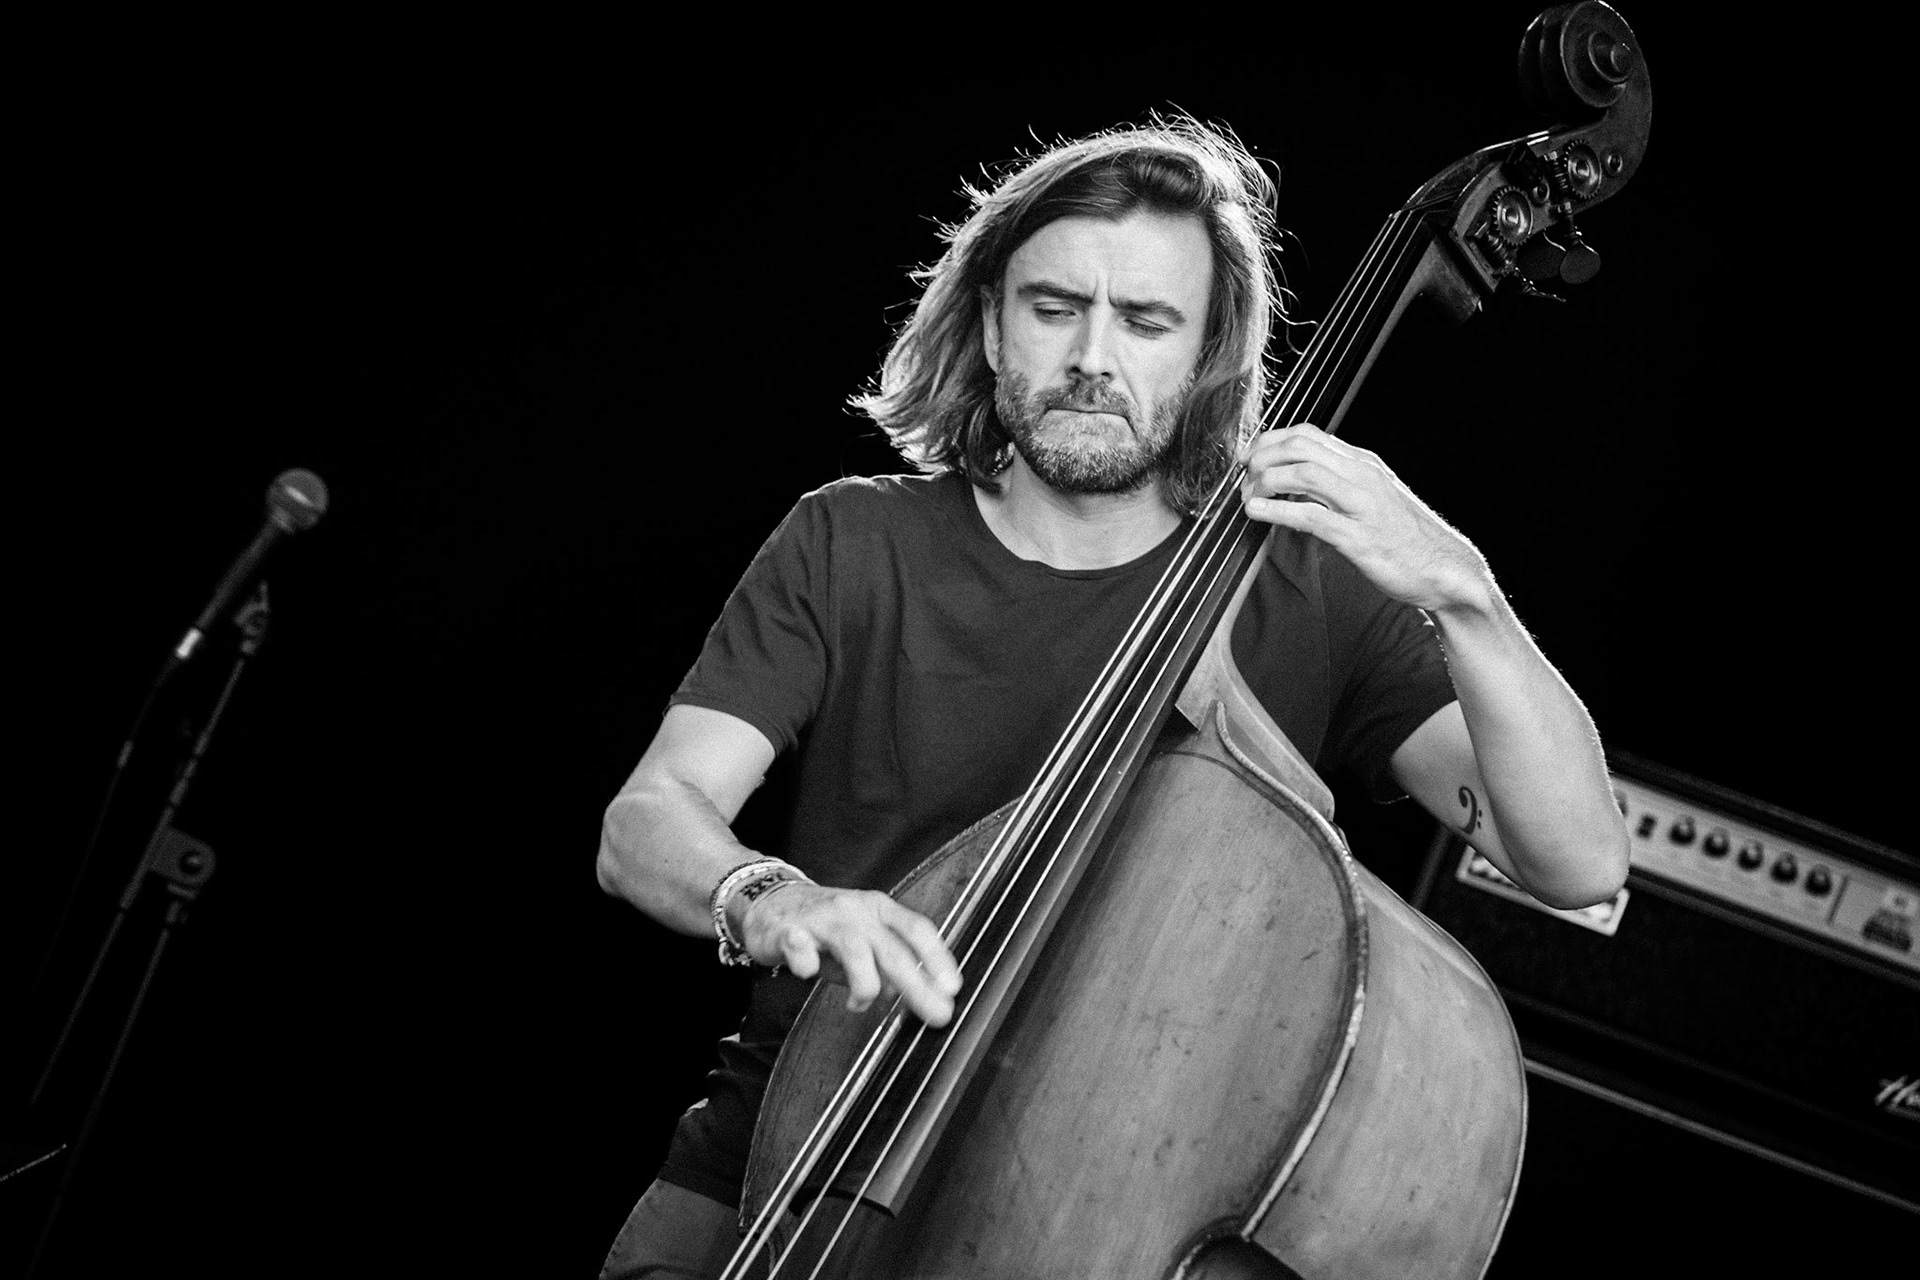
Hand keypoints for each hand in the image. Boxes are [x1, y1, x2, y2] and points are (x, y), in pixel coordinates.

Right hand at [743, 883, 963, 1026]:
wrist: (770, 901)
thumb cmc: (827, 927)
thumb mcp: (865, 941)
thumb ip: (890, 965)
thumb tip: (921, 995)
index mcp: (878, 910)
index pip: (916, 929)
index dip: (938, 957)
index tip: (953, 987)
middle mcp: (855, 910)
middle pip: (892, 948)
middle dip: (917, 984)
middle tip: (935, 1013)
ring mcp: (822, 919)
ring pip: (854, 949)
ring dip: (865, 983)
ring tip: (860, 1003)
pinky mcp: (788, 931)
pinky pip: (799, 945)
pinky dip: (806, 961)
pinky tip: (808, 972)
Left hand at [1239, 423, 1491, 612]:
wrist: (1445, 570)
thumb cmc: (1404, 538)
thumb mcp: (1370, 499)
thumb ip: (1335, 487)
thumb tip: (1291, 484)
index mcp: (1364, 464)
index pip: (1309, 435)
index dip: (1271, 440)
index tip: (1249, 456)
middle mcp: (1363, 476)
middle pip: (1301, 447)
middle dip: (1262, 457)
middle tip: (1243, 476)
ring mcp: (1363, 505)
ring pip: (1304, 473)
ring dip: (1266, 482)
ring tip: (1248, 497)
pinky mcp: (1360, 538)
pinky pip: (1311, 516)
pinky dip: (1277, 512)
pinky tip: (1256, 514)